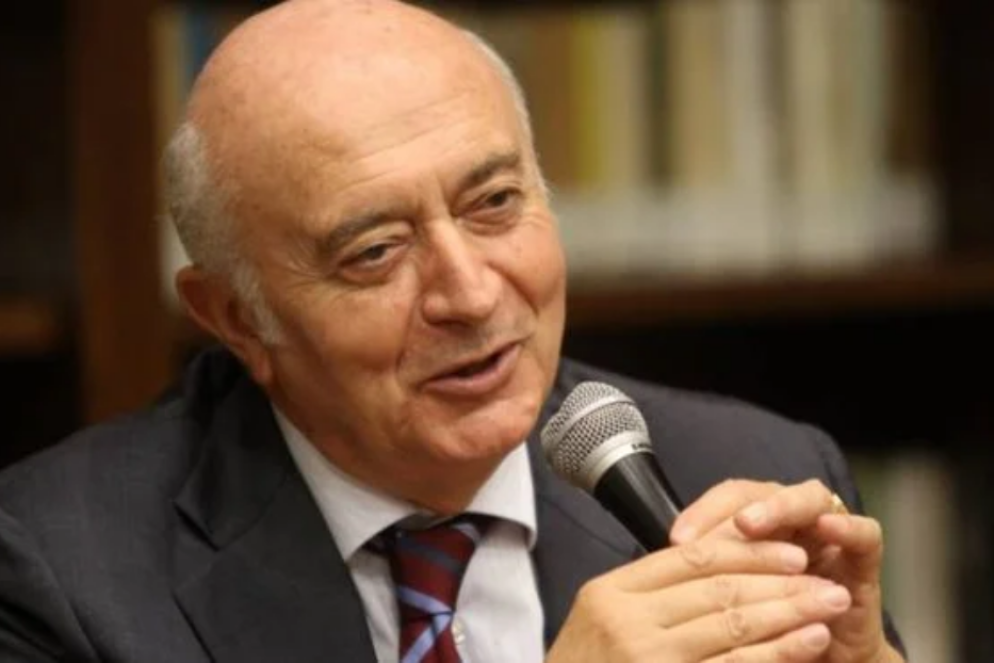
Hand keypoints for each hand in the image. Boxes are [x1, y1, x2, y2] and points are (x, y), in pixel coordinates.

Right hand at [547, 537, 851, 661]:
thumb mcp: (603, 624)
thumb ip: (648, 597)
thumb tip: (718, 568)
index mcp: (611, 593)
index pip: (691, 559)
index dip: (748, 552)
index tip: (792, 552)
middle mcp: (626, 621)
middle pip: (718, 588)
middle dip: (781, 581)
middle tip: (825, 578)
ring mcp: (646, 657)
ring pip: (732, 625)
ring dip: (789, 613)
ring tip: (829, 604)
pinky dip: (776, 653)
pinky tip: (808, 643)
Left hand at [670, 479, 904, 662]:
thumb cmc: (770, 639)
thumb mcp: (730, 610)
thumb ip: (709, 580)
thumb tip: (667, 559)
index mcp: (757, 529)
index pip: (725, 502)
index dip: (701, 514)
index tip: (675, 538)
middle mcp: (791, 525)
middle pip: (763, 495)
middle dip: (734, 509)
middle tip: (717, 526)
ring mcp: (829, 539)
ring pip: (810, 500)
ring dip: (781, 507)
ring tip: (752, 522)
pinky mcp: (865, 563)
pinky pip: (865, 535)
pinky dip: (847, 527)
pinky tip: (827, 527)